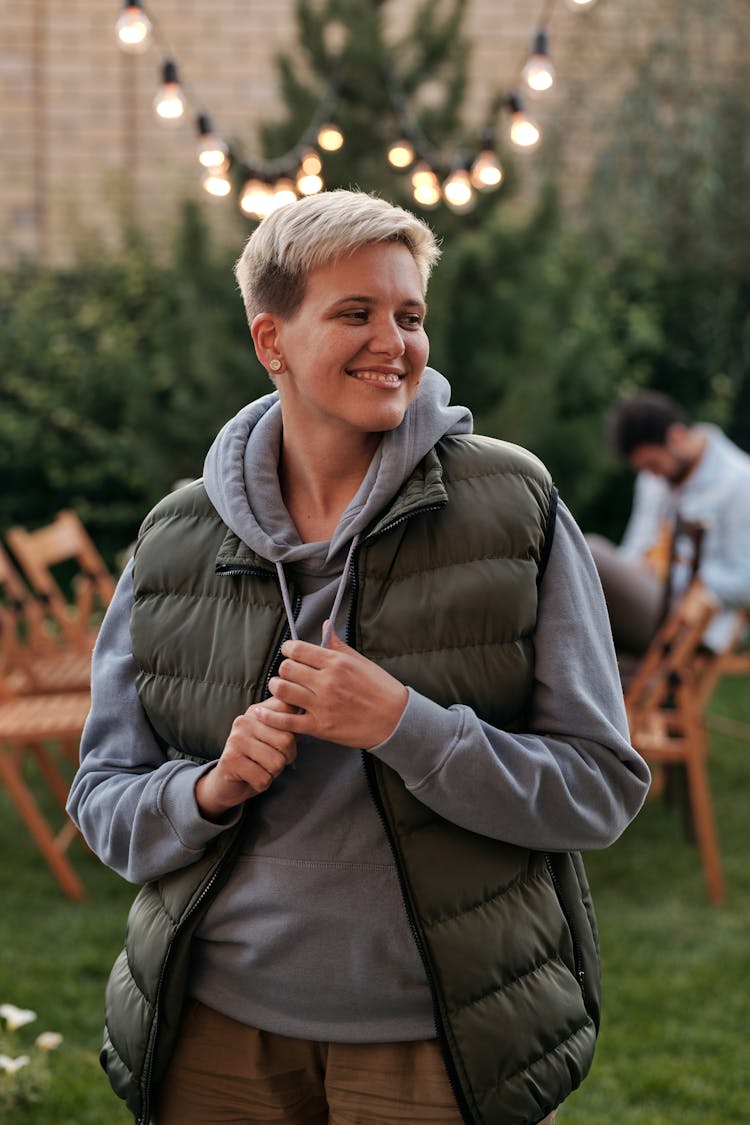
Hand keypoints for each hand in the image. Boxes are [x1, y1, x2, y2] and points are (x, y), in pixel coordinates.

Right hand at [195, 696, 297, 820]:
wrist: (226, 783)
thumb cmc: (256, 759)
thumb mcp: (273, 737)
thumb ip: (288, 725)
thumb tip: (309, 713)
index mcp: (257, 711)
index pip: (289, 715)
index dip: (294, 736)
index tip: (282, 743)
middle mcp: (244, 721)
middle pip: (287, 740)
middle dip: (285, 758)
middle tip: (271, 761)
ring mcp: (236, 739)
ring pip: (276, 762)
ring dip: (273, 773)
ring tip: (260, 768)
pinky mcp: (230, 760)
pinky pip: (263, 778)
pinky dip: (262, 784)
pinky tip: (251, 778)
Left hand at [263, 624, 407, 748]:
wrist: (396, 720)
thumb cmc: (381, 689)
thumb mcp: (360, 661)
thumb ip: (338, 644)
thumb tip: (326, 624)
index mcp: (336, 663)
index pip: (298, 649)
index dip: (289, 650)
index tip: (291, 653)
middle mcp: (327, 682)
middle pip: (286, 669)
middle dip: (283, 669)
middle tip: (288, 673)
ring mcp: (322, 705)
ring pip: (282, 691)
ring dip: (277, 688)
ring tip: (281, 689)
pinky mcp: (319, 727)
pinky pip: (286, 721)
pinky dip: (269, 717)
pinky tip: (261, 713)